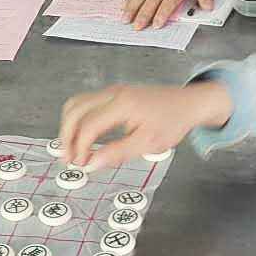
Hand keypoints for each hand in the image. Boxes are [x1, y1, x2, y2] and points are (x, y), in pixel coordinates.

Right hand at [58, 81, 231, 170]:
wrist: (188, 104)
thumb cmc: (173, 121)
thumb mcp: (148, 143)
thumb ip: (117, 153)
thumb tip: (92, 164)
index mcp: (122, 104)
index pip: (88, 126)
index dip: (80, 148)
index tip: (80, 164)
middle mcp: (112, 93)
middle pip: (75, 111)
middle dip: (67, 136)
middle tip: (68, 158)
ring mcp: (111, 91)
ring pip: (76, 104)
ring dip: (70, 126)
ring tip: (72, 149)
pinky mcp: (113, 94)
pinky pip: (85, 103)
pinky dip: (78, 119)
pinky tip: (83, 136)